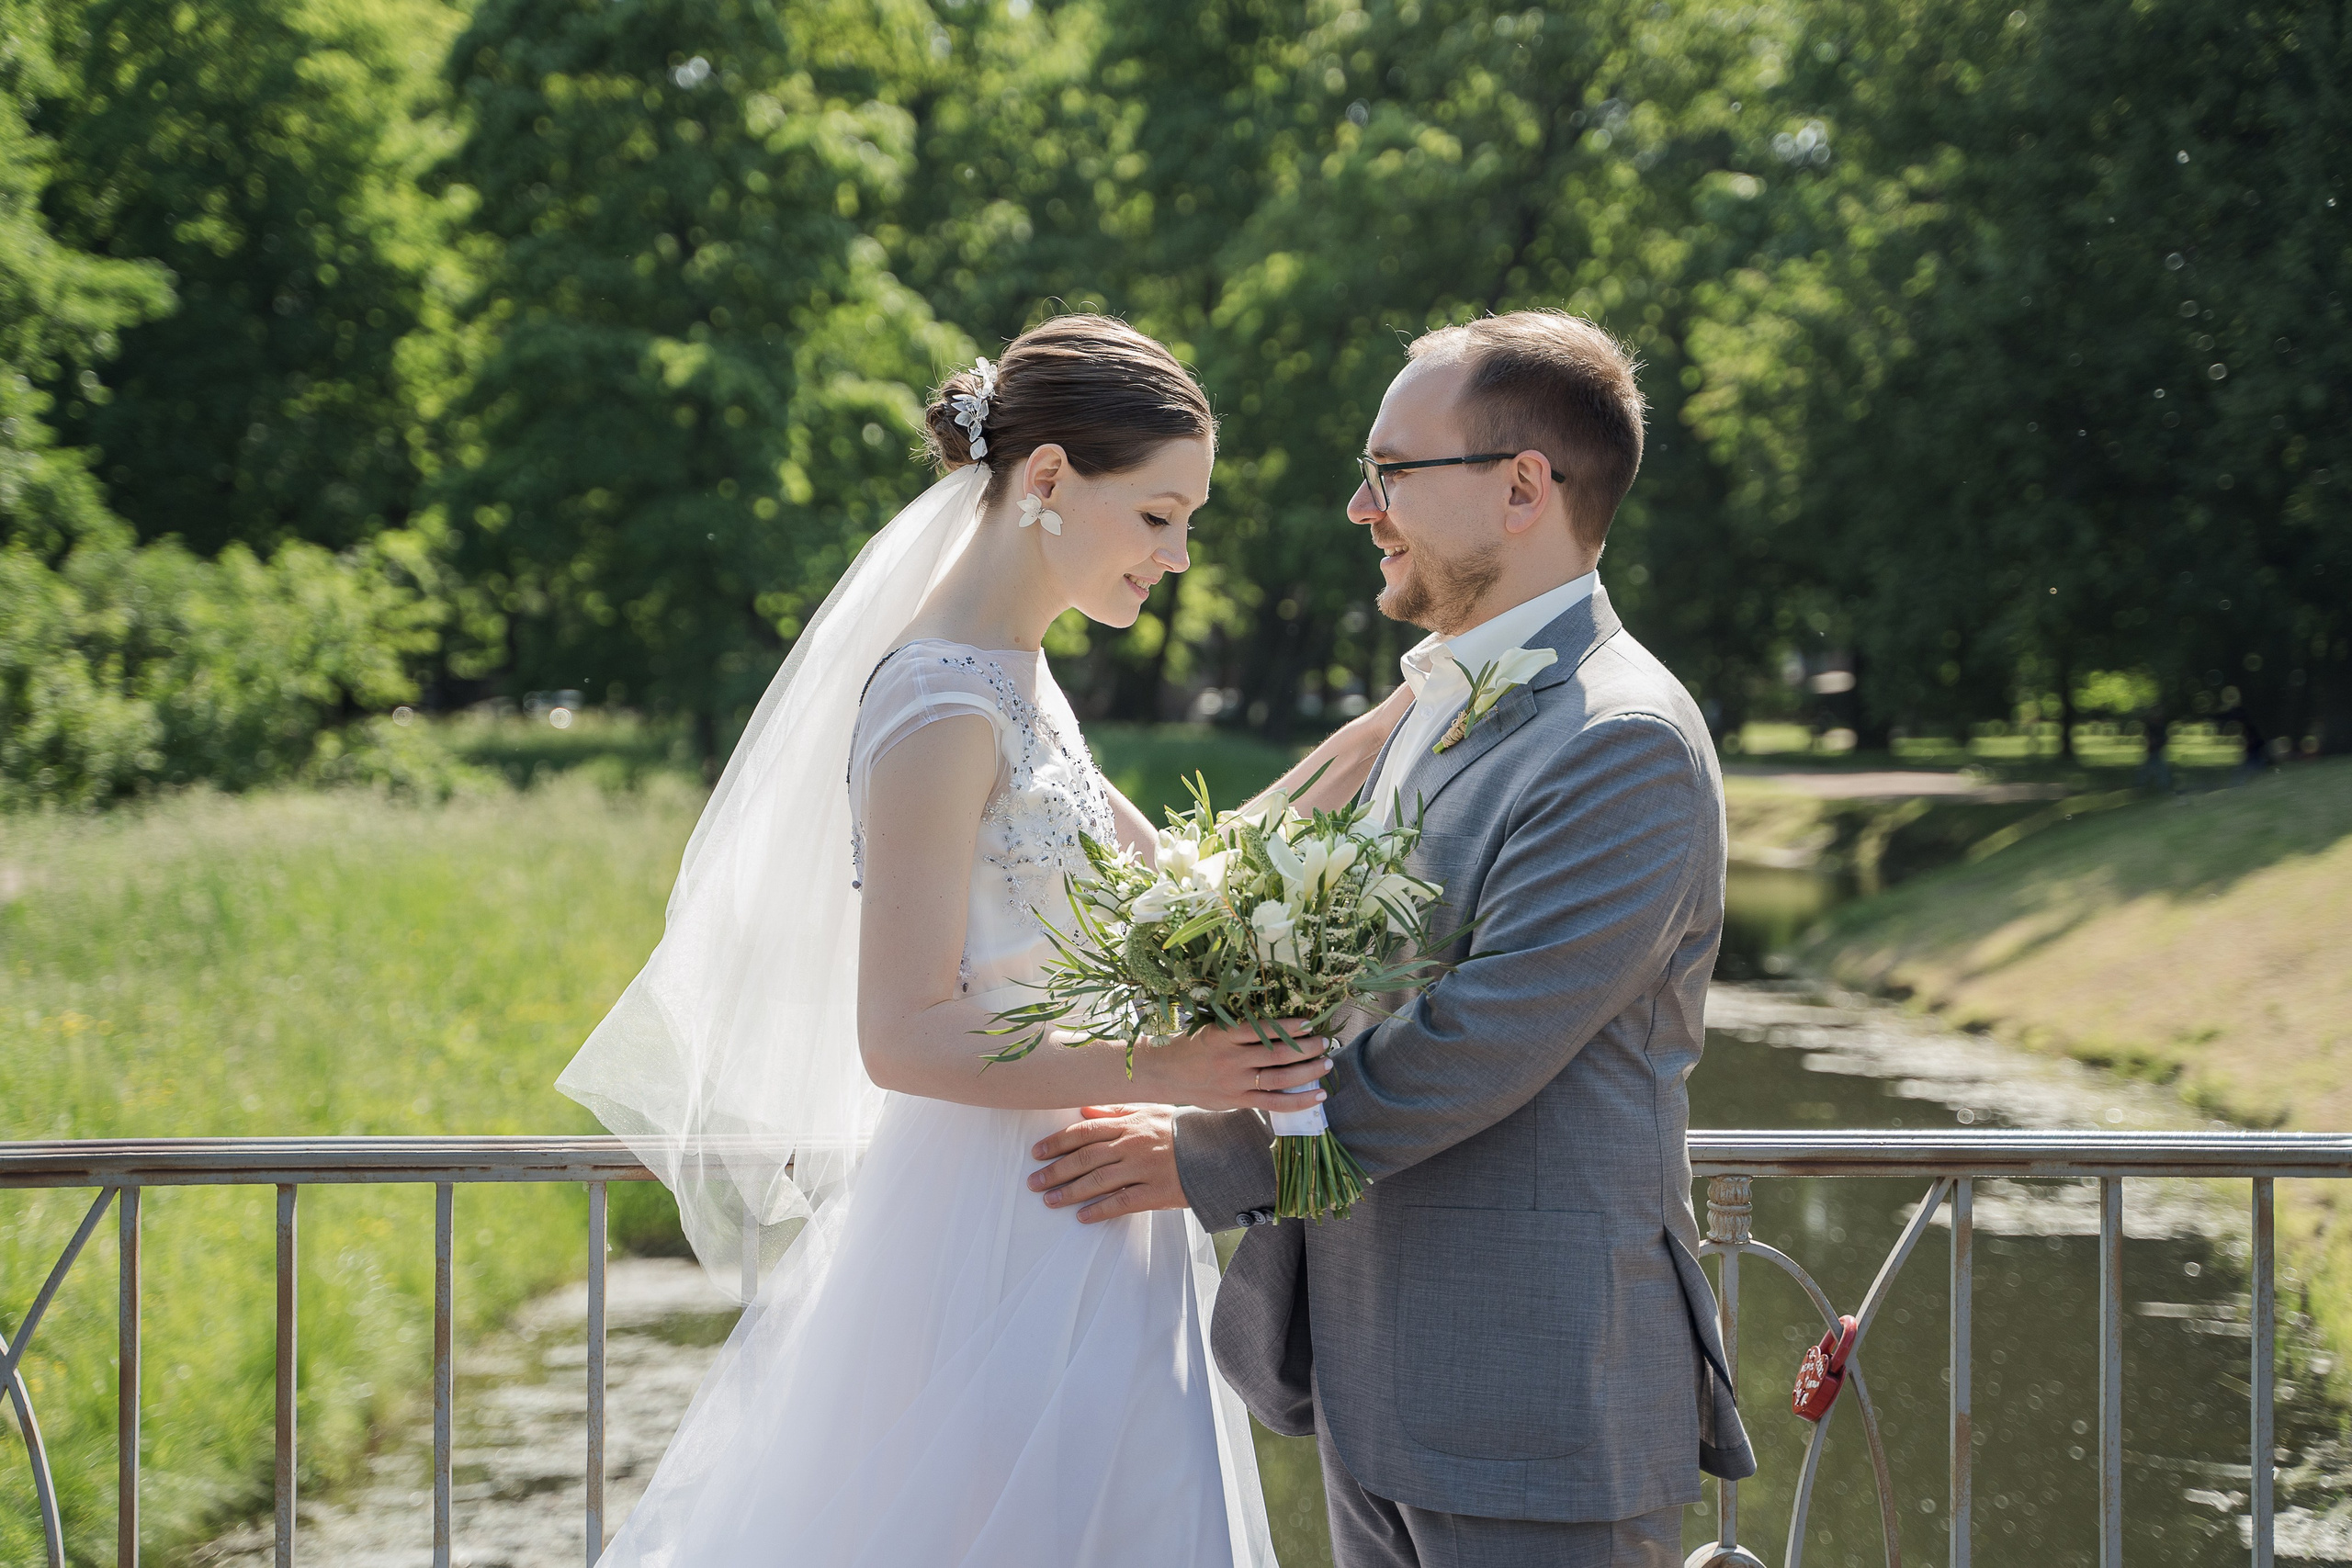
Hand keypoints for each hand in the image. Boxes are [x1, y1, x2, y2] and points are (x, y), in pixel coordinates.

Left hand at [1028, 1105, 1187, 1223]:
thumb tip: (1084, 1110)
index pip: (1084, 1132)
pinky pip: (1122, 1202)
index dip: (1057, 1143)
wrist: (1218, 1151)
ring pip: (1098, 1181)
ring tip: (1049, 1201)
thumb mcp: (1150, 1111)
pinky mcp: (1157, 1192)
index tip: (1037, 1153)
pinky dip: (1100, 1210)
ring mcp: (1144, 1170)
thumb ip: (1116, 1110)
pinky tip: (1082, 1217)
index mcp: (1129, 1124)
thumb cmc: (1181, 1130)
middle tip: (1033, 1182)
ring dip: (1070, 1192)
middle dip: (1056, 1170)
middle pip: (1085, 1158)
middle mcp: (1132, 1145)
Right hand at [1130, 1018, 1330, 1112]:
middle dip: (1308, 1047)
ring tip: (1327, 1063)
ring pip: (1280, 1078)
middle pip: (1279, 1053)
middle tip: (1326, 1041)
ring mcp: (1236, 1082)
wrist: (1164, 1073)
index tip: (1311, 1021)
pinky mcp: (1238, 1100)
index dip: (1291, 1026)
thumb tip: (1276, 1021)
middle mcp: (1233, 1059)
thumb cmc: (1190, 1045)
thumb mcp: (1211, 1028)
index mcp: (1226, 1035)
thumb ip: (1239, 1028)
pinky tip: (1319, 1095)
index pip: (1264, 1029)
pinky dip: (1299, 1100)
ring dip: (1308, 1071)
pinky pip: (1274, 1103)